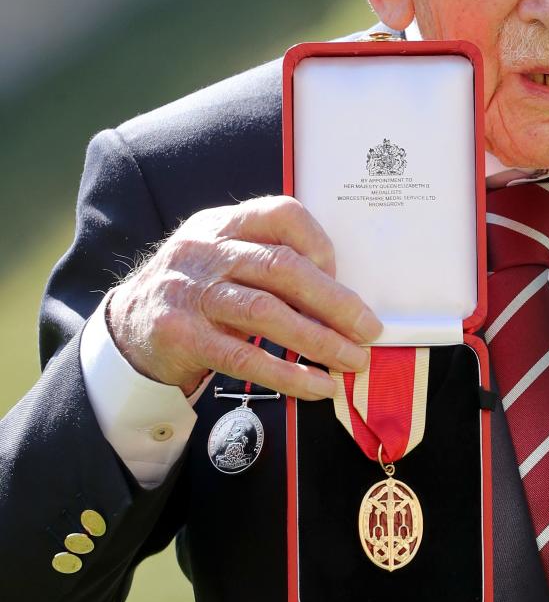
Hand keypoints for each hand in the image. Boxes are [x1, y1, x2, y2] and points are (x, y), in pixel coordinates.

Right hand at [106, 196, 381, 398]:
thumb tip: (344, 299)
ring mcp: (191, 292)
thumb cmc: (196, 295)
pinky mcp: (181, 335)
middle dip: (335, 302)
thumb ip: (271, 265)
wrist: (126, 330)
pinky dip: (288, 373)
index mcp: (223, 225)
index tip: (343, 276)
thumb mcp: (225, 262)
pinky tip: (317, 386)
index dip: (320, 244)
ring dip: (319, 341)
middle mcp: (206, 251)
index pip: (282, 214)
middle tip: (369, 330)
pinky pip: (244, 355)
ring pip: (266, 312)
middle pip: (282, 268)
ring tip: (353, 361)